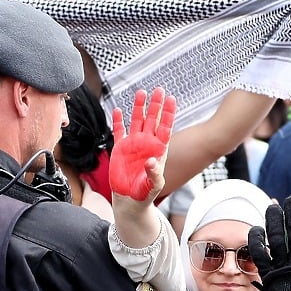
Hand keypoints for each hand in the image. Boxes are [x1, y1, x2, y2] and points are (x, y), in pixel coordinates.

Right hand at [109, 87, 175, 201]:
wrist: (131, 200)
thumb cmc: (146, 194)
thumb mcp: (154, 185)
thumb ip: (154, 173)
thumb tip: (152, 161)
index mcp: (158, 150)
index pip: (165, 128)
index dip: (168, 114)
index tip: (171, 99)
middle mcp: (146, 144)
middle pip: (152, 120)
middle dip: (155, 105)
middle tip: (159, 90)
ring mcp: (133, 145)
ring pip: (136, 121)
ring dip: (139, 107)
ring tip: (141, 92)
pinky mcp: (120, 149)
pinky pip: (119, 131)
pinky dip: (118, 121)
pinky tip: (119, 110)